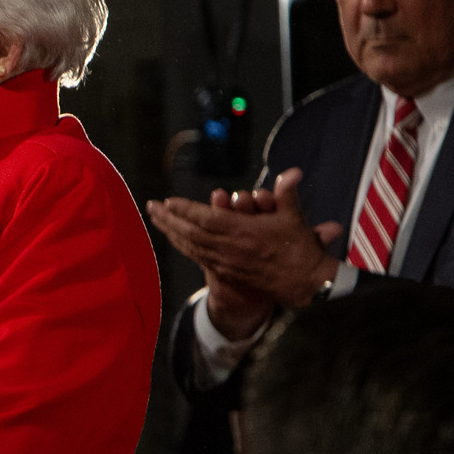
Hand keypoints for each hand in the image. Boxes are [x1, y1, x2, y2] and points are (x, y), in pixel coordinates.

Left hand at [146, 169, 342, 309]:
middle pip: (190, 233)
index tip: (168, 201)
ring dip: (171, 232)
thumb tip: (291, 172)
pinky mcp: (225, 271)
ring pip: (191, 246)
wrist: (302, 282)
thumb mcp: (293, 217)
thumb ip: (286, 192)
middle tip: (151, 207)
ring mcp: (225, 261)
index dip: (185, 210)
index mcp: (243, 232)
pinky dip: (183, 245)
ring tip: (156, 219)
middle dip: (168, 219)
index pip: (206, 219)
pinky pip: (198, 257)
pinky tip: (174, 238)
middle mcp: (229, 248)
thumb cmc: (299, 248)